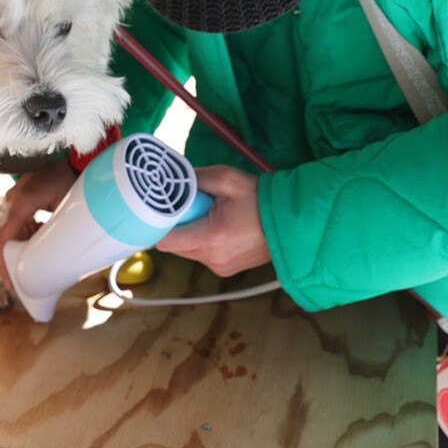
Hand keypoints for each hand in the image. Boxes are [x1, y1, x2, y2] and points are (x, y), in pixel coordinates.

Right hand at [0, 158, 78, 285]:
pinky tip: (44, 236)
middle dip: (18, 256)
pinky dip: (30, 233)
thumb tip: (50, 259)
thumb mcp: (63, 209)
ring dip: (26, 244)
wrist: (73, 159)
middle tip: (31, 275)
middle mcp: (13, 201)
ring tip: (42, 256)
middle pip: (9, 237)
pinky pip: (20, 221)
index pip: (3, 239)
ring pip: (15, 231)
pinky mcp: (21, 198)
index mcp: (21, 205)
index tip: (12, 283)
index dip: (4, 264)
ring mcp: (15, 199)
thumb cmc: (70, 181)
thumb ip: (53, 233)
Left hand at [155, 165, 269, 276]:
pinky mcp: (226, 269)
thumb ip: (195, 179)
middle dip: (175, 226)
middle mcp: (212, 258)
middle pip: (173, 246)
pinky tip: (217, 226)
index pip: (165, 240)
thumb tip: (172, 180)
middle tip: (190, 207)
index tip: (159, 209)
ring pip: (186, 251)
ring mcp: (219, 267)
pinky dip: (201, 241)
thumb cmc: (259, 198)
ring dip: (188, 234)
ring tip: (207, 215)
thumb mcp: (226, 178)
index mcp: (210, 238)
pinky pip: (201, 255)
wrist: (291, 221)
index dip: (157, 224)